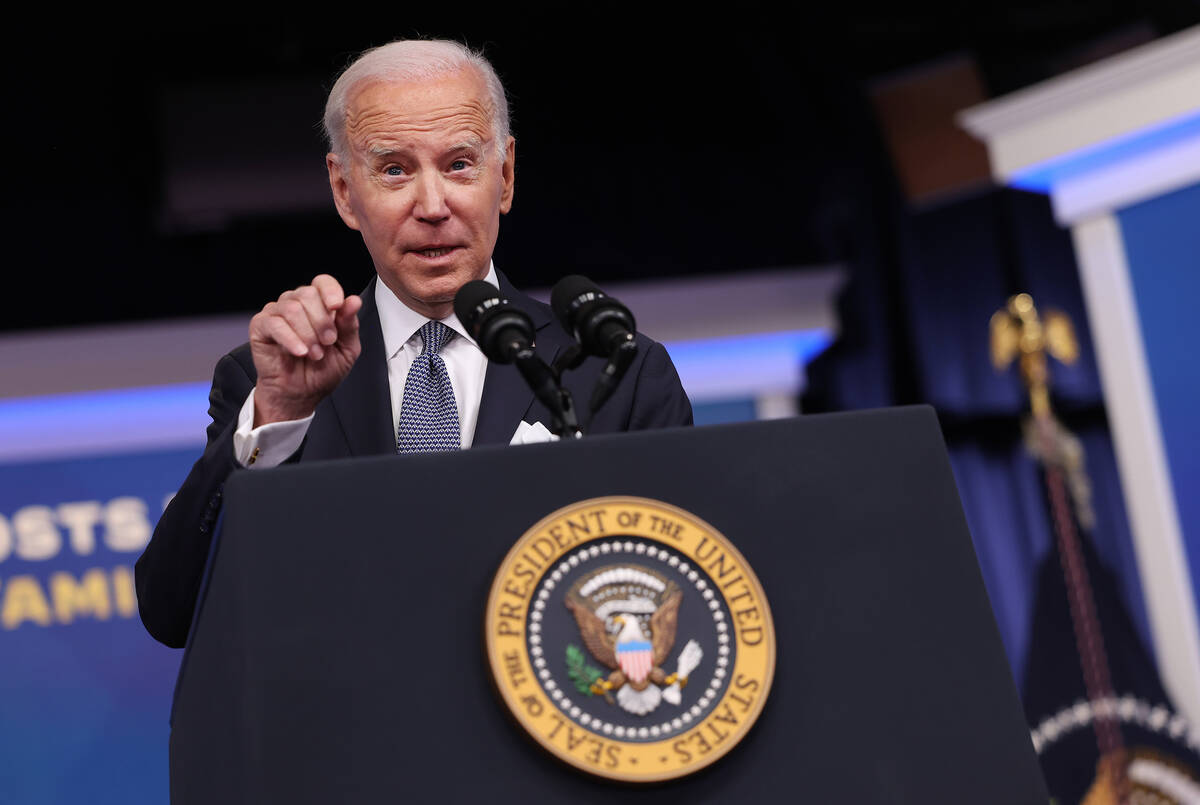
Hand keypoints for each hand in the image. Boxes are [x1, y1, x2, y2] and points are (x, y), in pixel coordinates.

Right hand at [249, 275, 362, 425]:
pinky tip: (300, 352)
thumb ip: (349, 325)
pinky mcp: (261, 326)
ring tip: (315, 354)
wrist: (300, 394)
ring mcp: (277, 313)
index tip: (336, 306)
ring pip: (291, 308)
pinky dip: (290, 339)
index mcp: (318, 305)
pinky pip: (274, 323)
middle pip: (308, 294)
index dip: (330, 291)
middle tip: (327, 343)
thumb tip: (354, 300)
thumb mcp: (346, 350)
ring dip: (307, 334)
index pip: (322, 282)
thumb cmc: (322, 371)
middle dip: (322, 321)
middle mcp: (296, 303)